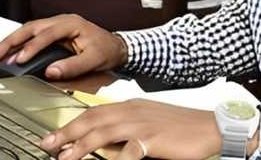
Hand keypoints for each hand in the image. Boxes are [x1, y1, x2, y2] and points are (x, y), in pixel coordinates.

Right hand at [0, 14, 126, 79]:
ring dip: (13, 41)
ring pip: (29, 29)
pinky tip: (10, 52)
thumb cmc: (107, 51)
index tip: (20, 60)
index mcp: (72, 24)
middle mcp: (62, 21)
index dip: (32, 47)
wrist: (117, 47)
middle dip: (12, 40)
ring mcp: (57, 25)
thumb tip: (51, 72)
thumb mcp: (94, 60)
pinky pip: (33, 35)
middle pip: (32, 27)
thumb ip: (73, 66)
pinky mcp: (54, 32)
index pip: (47, 34)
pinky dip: (19, 43)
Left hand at [40, 99, 222, 159]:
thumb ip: (128, 130)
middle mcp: (135, 111)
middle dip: (67, 132)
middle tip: (47, 144)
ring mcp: (143, 124)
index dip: (73, 124)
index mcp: (134, 106)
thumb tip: (104, 144)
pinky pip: (126, 151)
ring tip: (64, 157)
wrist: (213, 127)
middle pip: (93, 119)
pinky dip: (112, 159)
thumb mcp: (152, 124)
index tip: (54, 136)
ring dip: (79, 146)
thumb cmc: (184, 128)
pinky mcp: (152, 139)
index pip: (95, 112)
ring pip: (103, 132)